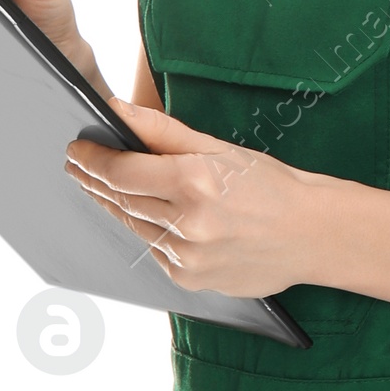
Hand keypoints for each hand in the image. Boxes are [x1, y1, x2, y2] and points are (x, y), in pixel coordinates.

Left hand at [66, 101, 328, 296]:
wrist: (312, 235)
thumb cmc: (270, 185)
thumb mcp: (220, 148)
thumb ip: (163, 130)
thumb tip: (116, 109)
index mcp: (195, 181)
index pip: (122, 171)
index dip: (92, 159)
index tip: (76, 149)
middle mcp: (189, 224)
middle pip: (122, 199)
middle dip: (96, 180)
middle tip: (78, 165)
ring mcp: (188, 258)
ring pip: (133, 226)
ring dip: (116, 205)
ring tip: (102, 187)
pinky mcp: (191, 281)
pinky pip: (155, 252)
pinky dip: (148, 232)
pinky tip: (147, 217)